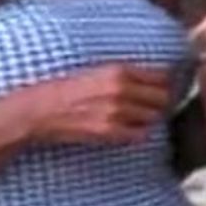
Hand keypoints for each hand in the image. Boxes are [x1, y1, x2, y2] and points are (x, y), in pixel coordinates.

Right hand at [22, 64, 172, 145]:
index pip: (162, 76)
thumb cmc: (67, 90)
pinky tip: (125, 127)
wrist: (40, 110)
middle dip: (159, 101)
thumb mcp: (99, 71)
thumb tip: (160, 79)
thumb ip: (128, 75)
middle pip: (164, 97)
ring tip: (132, 116)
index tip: (161, 88)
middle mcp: (120, 89)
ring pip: (154, 117)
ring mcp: (117, 112)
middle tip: (148, 104)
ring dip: (148, 118)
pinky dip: (137, 132)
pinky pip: (141, 134)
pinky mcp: (111, 131)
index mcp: (118, 70)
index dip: (165, 83)